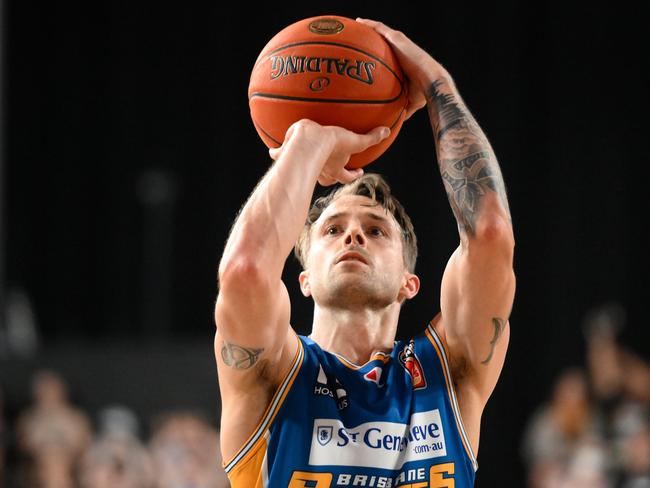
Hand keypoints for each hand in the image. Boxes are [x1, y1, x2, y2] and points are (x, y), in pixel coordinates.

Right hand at [269, 120, 389, 185]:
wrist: (309, 141)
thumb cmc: (330, 142)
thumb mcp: (354, 139)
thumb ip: (372, 137)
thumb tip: (387, 131)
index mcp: (334, 169)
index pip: (346, 176)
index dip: (352, 174)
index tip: (358, 171)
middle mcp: (319, 170)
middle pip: (325, 178)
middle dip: (328, 176)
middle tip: (329, 171)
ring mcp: (303, 165)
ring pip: (303, 169)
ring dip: (304, 167)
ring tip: (299, 161)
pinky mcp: (288, 154)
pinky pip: (281, 154)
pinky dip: (277, 153)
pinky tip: (273, 151)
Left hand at [356, 18, 448, 119]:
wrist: (431, 82)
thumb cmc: (423, 93)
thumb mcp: (410, 101)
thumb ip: (402, 107)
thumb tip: (397, 121)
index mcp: (403, 62)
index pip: (389, 55)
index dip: (380, 54)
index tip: (369, 56)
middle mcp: (401, 50)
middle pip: (384, 41)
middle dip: (373, 38)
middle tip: (359, 37)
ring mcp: (400, 43)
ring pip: (381, 31)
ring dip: (369, 27)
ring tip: (357, 24)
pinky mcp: (398, 38)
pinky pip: (380, 29)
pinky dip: (370, 24)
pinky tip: (359, 22)